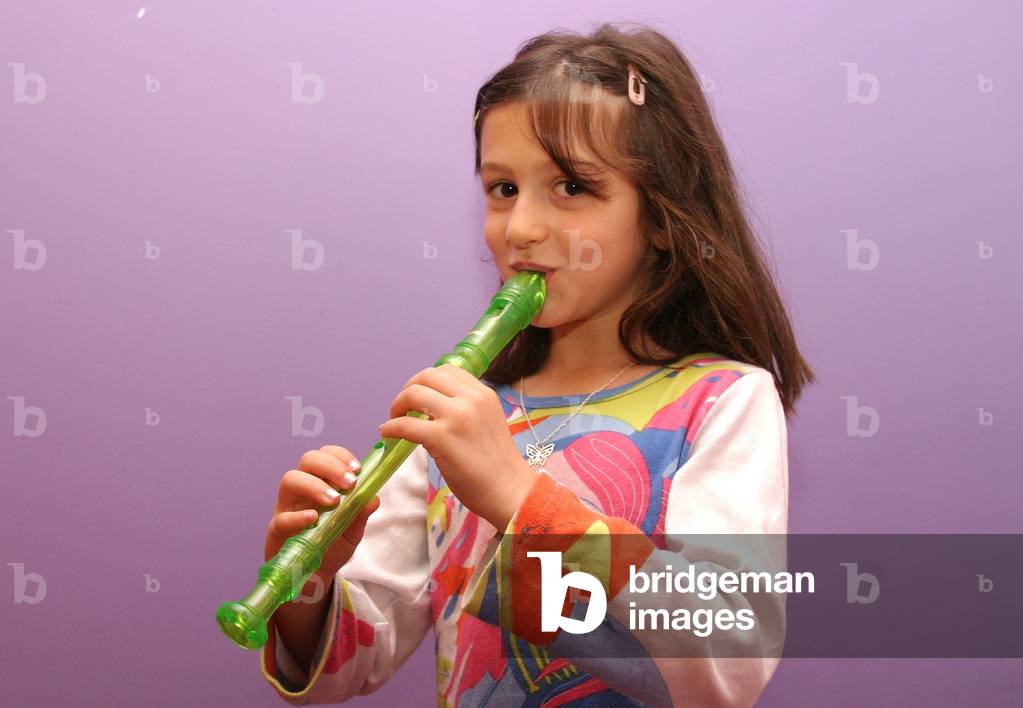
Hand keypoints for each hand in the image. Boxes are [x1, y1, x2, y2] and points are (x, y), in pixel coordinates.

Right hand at [264, 445, 380, 592]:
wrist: (314, 577)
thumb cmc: (331, 545)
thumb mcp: (352, 530)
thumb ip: (361, 513)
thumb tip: (374, 497)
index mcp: (320, 483)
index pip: (325, 455)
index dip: (340, 456)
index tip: (357, 469)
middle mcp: (302, 490)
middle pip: (308, 460)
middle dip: (330, 466)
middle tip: (349, 483)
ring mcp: (286, 508)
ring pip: (290, 479)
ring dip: (314, 485)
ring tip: (334, 500)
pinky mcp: (276, 530)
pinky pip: (282, 517)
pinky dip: (299, 516)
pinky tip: (314, 519)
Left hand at [378, 364, 535, 529]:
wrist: (509, 491)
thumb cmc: (497, 464)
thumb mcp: (487, 422)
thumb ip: (465, 409)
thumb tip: (428, 410)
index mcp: (484, 394)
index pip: (448, 370)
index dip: (427, 381)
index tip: (419, 397)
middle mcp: (471, 399)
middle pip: (426, 376)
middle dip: (408, 389)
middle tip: (402, 408)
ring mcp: (456, 417)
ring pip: (413, 394)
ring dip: (397, 405)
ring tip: (395, 420)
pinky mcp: (442, 438)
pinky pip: (405, 425)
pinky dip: (391, 427)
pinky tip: (388, 434)